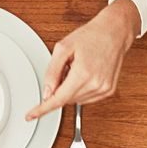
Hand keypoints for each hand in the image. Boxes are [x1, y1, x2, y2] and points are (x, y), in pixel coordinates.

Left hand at [26, 0, 137, 120]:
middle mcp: (95, 84)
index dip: (42, 109)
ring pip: (76, 100)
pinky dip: (81, 90)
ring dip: (71, 89)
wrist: (114, 32)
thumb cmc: (91, 36)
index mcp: (83, 73)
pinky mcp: (108, 90)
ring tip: (78, 68)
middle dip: (59, 88)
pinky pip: (87, 98)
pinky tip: (85, 74)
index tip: (32, 115)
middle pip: (66, 100)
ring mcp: (103, 89)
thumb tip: (47, 92)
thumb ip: (52, 72)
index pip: (58, 99)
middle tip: (65, 69)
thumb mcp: (63, 48)